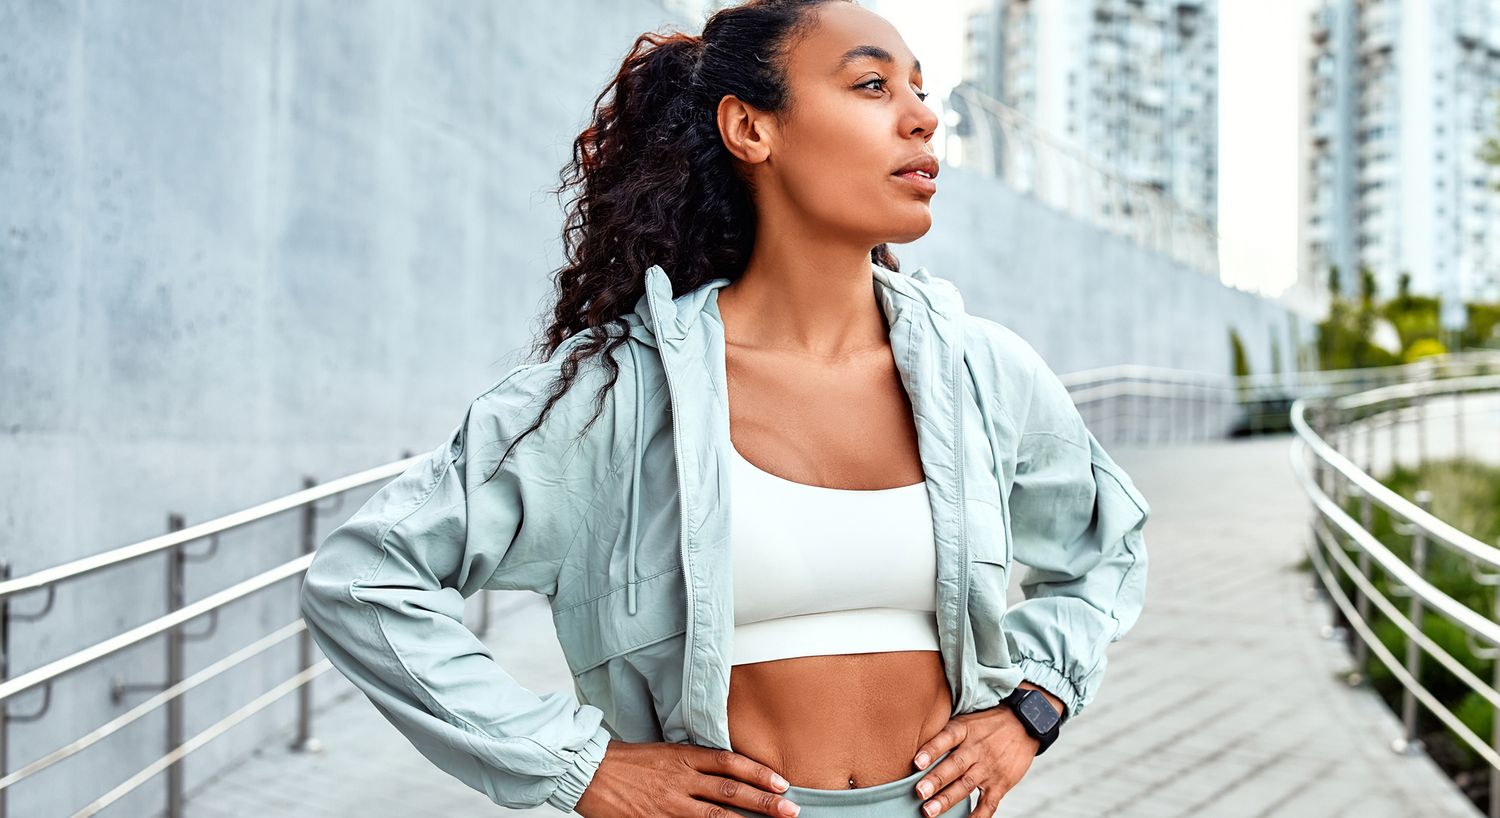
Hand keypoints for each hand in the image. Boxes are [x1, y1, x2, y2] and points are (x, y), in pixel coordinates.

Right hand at [574, 739, 800, 817]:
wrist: (589, 771)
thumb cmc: (628, 761)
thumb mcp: (666, 752)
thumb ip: (695, 763)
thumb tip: (728, 773)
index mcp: (683, 757)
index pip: (729, 763)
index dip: (758, 772)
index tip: (782, 784)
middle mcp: (680, 781)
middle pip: (730, 791)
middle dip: (764, 803)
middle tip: (790, 810)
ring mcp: (669, 806)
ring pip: (715, 817)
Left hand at [909, 686, 1058, 817]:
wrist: (1025, 724)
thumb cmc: (988, 723)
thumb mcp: (967, 719)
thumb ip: (946, 732)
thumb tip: (916, 745)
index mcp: (965, 730)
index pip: (946, 738)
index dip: (931, 750)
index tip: (916, 762)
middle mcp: (976, 749)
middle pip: (954, 765)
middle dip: (936, 780)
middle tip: (919, 792)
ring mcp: (989, 767)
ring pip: (966, 785)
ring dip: (947, 799)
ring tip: (929, 810)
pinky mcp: (1001, 783)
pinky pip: (988, 803)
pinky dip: (977, 816)